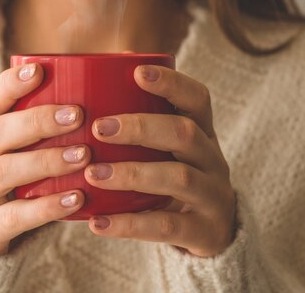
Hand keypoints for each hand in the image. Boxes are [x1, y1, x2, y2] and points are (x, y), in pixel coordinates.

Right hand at [0, 63, 89, 256]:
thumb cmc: (19, 176)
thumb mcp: (22, 148)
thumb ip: (52, 122)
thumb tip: (116, 77)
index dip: (9, 84)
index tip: (39, 70)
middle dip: (36, 121)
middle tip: (77, 115)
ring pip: (3, 171)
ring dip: (45, 160)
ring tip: (83, 156)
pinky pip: (14, 216)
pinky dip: (47, 207)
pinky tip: (78, 198)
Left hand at [84, 65, 235, 257]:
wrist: (213, 232)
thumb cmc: (173, 176)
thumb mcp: (168, 149)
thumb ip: (143, 122)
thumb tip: (98, 78)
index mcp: (203, 132)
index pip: (197, 98)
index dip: (171, 83)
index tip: (137, 72)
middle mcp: (213, 159)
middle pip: (185, 134)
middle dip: (141, 127)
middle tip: (99, 128)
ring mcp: (213, 196)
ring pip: (178, 178)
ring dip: (132, 173)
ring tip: (92, 174)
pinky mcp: (205, 231)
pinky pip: (167, 226)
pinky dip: (129, 224)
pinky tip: (97, 223)